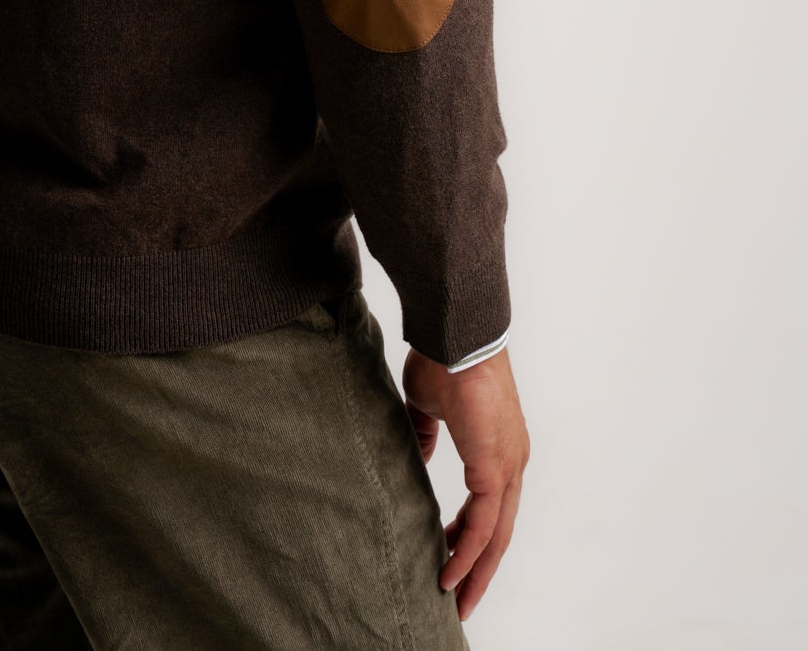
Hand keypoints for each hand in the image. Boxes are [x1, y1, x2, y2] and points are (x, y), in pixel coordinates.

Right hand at [402, 342, 529, 623]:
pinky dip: (469, 552)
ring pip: (497, 535)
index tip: (449, 553)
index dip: (472, 534)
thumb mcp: (429, 406)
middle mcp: (512, 461)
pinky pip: (485, 524)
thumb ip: (426, 434)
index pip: (492, 505)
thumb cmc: (443, 360)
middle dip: (480, 567)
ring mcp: (509, 465)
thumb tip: (422, 457)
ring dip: (476, 570)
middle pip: (500, 530)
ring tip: (454, 598)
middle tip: (460, 597)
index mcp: (500, 447)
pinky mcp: (495, 468)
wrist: (455, 336)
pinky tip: (451, 572)